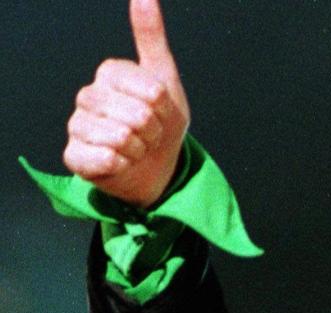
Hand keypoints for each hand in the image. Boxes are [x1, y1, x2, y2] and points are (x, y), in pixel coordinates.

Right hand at [63, 0, 189, 207]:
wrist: (158, 165)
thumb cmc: (161, 122)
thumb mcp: (166, 78)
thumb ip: (152, 37)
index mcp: (110, 73)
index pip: (151, 92)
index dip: (164, 108)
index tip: (159, 111)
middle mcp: (88, 95)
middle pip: (138, 116)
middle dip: (153, 131)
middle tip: (149, 133)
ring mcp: (78, 125)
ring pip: (121, 138)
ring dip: (139, 149)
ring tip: (136, 147)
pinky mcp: (74, 155)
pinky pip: (105, 159)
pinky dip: (122, 165)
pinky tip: (120, 162)